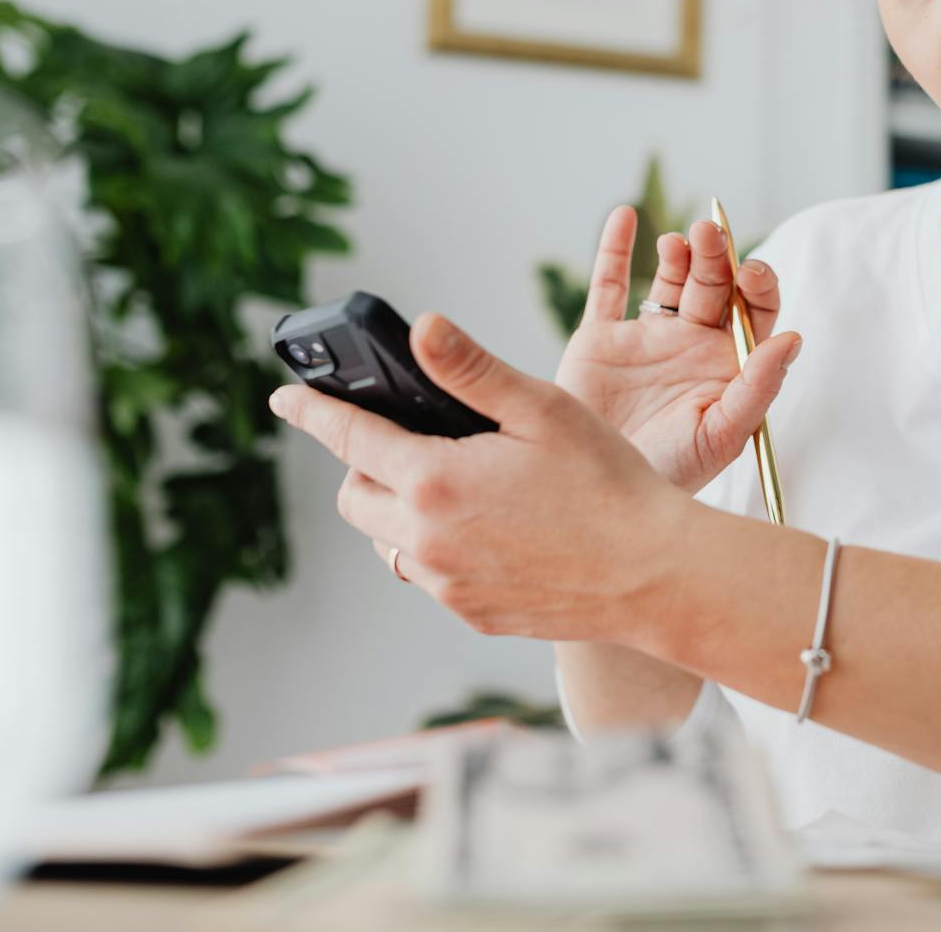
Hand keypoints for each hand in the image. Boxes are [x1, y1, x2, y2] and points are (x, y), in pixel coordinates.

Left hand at [270, 312, 691, 641]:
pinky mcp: (473, 613)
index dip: (312, 412)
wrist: (655, 575)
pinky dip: (439, 547)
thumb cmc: (609, 483)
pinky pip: (430, 576)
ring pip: (389, 544)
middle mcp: (426, 541)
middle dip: (365, 465)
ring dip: (401, 511)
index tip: (285, 398)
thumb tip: (419, 329)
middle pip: (356, 498)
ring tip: (457, 485)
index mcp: (435, 481)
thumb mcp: (543, 410)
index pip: (348, 439)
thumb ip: (471, 370)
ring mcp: (448, 585)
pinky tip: (492, 527)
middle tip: (409, 440)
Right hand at [553, 205, 802, 493]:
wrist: (599, 498)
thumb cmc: (670, 477)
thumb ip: (757, 389)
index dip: (757, 285)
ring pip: (667, 279)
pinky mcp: (600, 340)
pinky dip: (614, 248)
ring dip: (677, 254)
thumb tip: (792, 340)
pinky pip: (608, 286)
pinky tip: (625, 216)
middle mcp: (692, 344)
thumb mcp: (722, 438)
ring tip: (677, 244)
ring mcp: (647, 339)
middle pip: (713, 286)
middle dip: (716, 259)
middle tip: (709, 237)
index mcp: (728, 364)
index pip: (754, 310)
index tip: (750, 273)